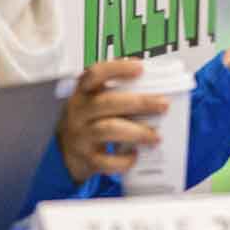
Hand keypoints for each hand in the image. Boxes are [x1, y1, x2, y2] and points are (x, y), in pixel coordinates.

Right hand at [58, 58, 168, 182]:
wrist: (65, 152)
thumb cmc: (90, 121)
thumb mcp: (96, 101)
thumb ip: (119, 94)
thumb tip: (158, 92)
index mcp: (84, 92)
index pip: (95, 74)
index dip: (117, 68)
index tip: (140, 68)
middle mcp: (79, 111)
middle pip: (108, 102)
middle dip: (140, 103)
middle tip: (163, 105)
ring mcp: (81, 135)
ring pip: (108, 130)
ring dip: (137, 132)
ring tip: (155, 136)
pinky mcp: (86, 158)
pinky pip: (105, 161)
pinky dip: (123, 160)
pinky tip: (134, 155)